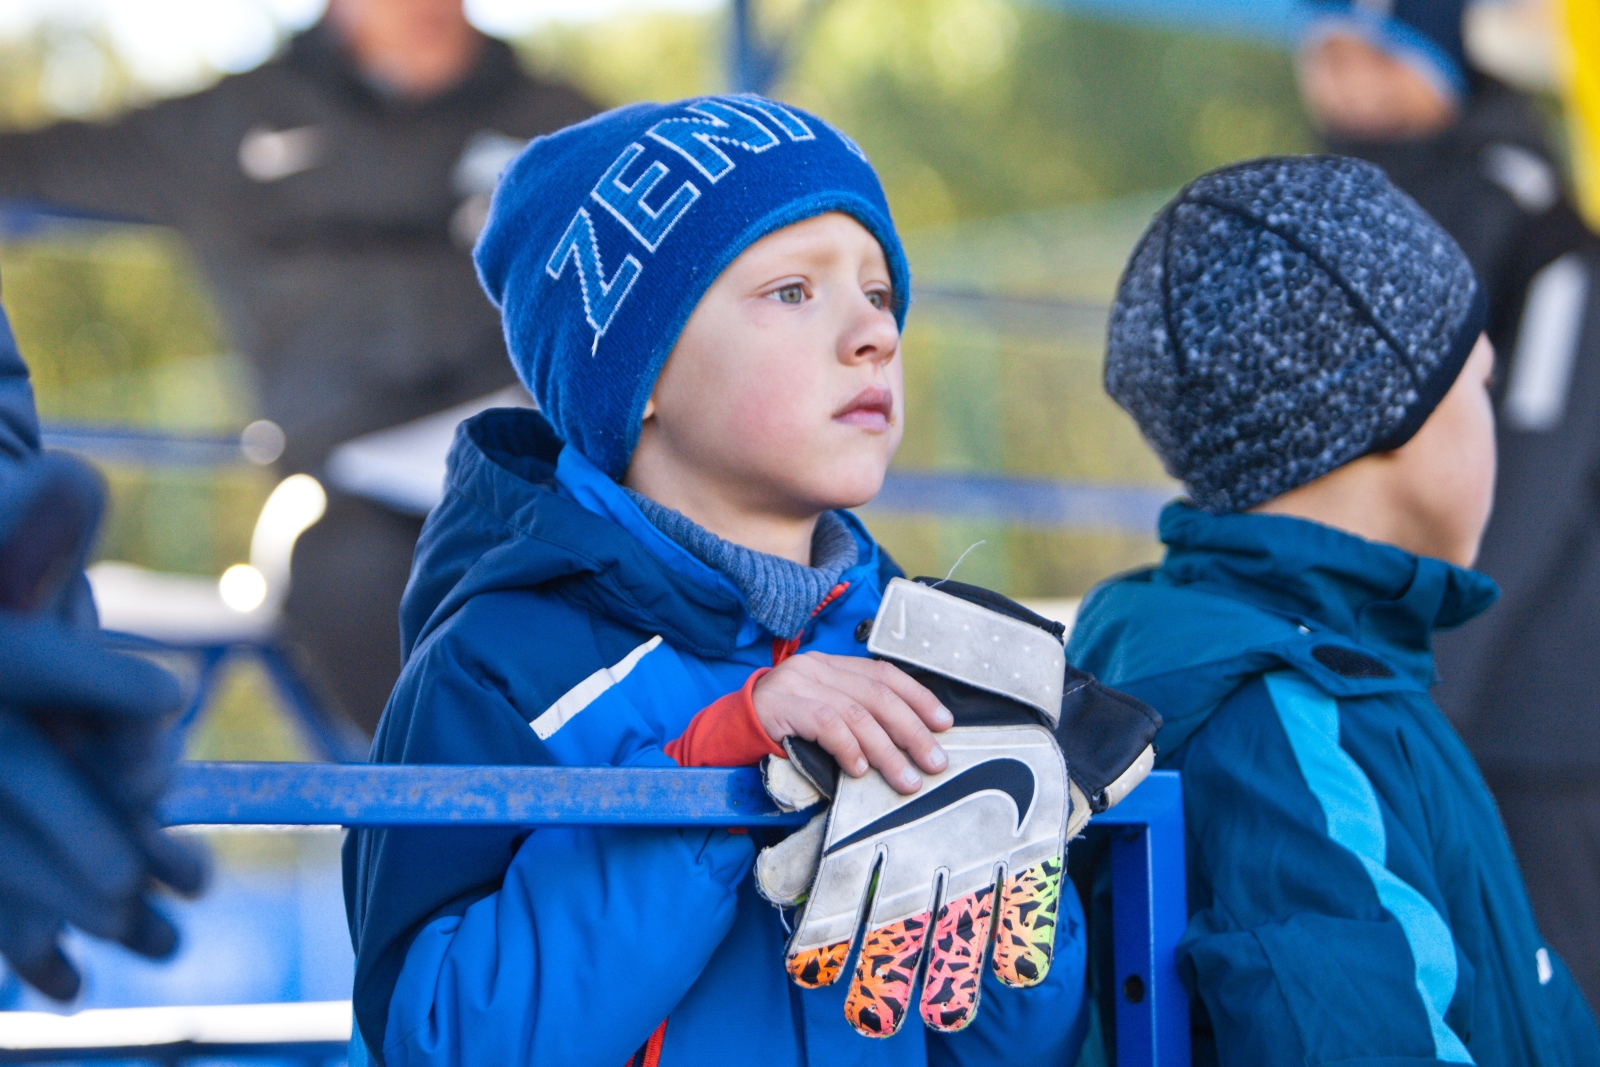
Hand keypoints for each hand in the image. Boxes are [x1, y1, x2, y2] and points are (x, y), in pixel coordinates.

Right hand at [752, 652, 951, 794]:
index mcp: (831, 666)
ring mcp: (797, 683)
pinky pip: (827, 724)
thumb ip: (854, 717)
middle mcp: (816, 667)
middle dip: (912, 729)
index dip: (918, 697)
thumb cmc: (780, 732)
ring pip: (857, 713)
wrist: (724, 737)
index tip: (943, 724)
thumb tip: (908, 743)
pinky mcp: (782, 705)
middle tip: (934, 761)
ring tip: (905, 779)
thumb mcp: (821, 717)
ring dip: (887, 750)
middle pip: (878, 693)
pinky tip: (860, 769)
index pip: (884, 674)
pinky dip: (849, 748)